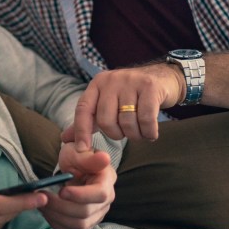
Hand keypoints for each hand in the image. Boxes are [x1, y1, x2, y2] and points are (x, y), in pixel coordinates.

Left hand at [39, 145, 114, 228]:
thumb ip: (87, 154)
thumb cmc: (76, 156)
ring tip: (41, 203)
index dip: (80, 195)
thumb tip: (104, 158)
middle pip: (86, 212)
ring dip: (56, 216)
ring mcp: (98, 213)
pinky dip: (58, 224)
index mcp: (107, 180)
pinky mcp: (88, 223)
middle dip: (60, 206)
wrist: (74, 166)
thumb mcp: (78, 149)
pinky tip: (47, 212)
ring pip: (79, 225)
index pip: (99, 194)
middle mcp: (106, 200)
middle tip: (42, 196)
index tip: (61, 191)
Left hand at [67, 64, 184, 150]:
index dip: (81, 131)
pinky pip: (146, 119)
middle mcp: (111, 80)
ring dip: (135, 135)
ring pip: (126, 122)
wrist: (163, 78)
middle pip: (105, 120)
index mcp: (97, 84)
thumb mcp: (108, 104)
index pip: (83, 109)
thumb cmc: (132, 96)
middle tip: (126, 132)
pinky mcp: (150, 87)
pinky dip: (149, 132)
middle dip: (116, 134)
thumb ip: (88, 121)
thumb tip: (65, 138)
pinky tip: (151, 132)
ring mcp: (131, 82)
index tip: (82, 150)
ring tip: (140, 131)